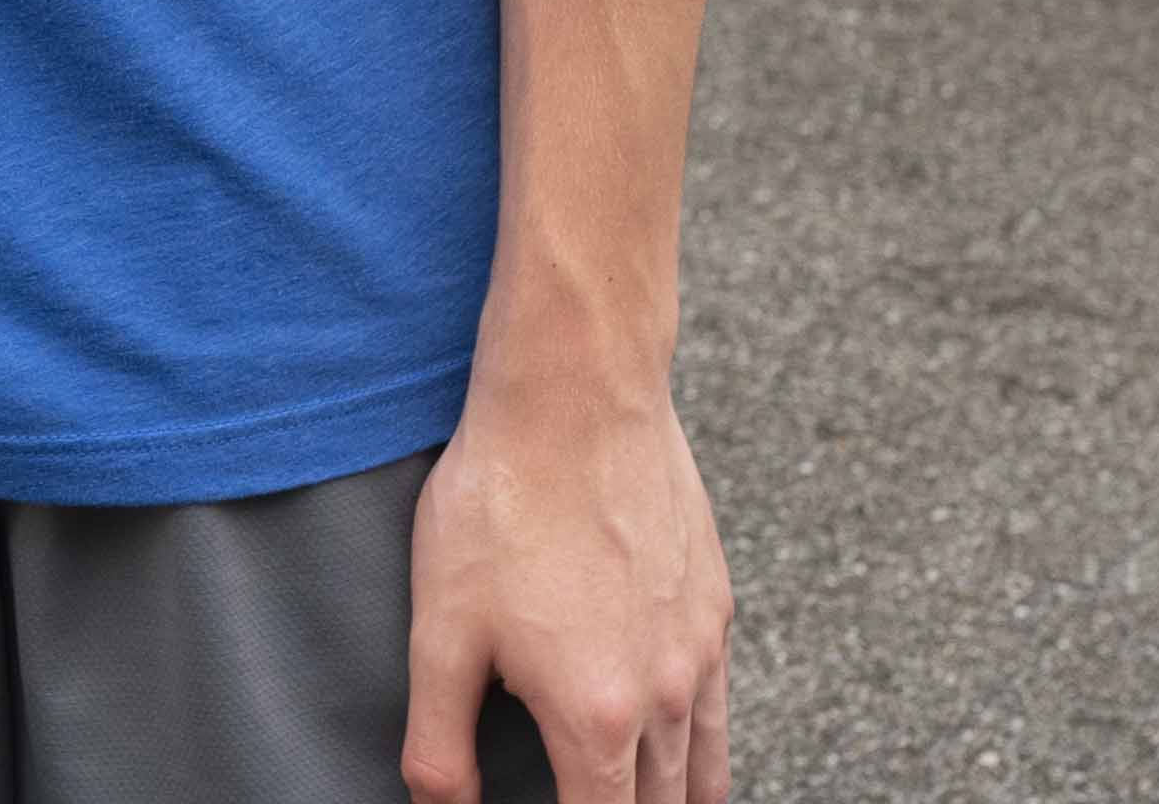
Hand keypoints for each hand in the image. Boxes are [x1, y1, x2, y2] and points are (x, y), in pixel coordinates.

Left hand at [405, 354, 731, 801]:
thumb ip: (440, 743)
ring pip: (702, 772)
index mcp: (596, 720)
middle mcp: (663, 698)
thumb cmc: (501, 503)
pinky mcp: (713, 606)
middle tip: (586, 803)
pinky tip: (674, 742)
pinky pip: (718, 707)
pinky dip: (700, 749)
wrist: (576, 395)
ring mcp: (698, 652)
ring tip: (640, 803)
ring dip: (673, 801)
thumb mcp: (440, 631)